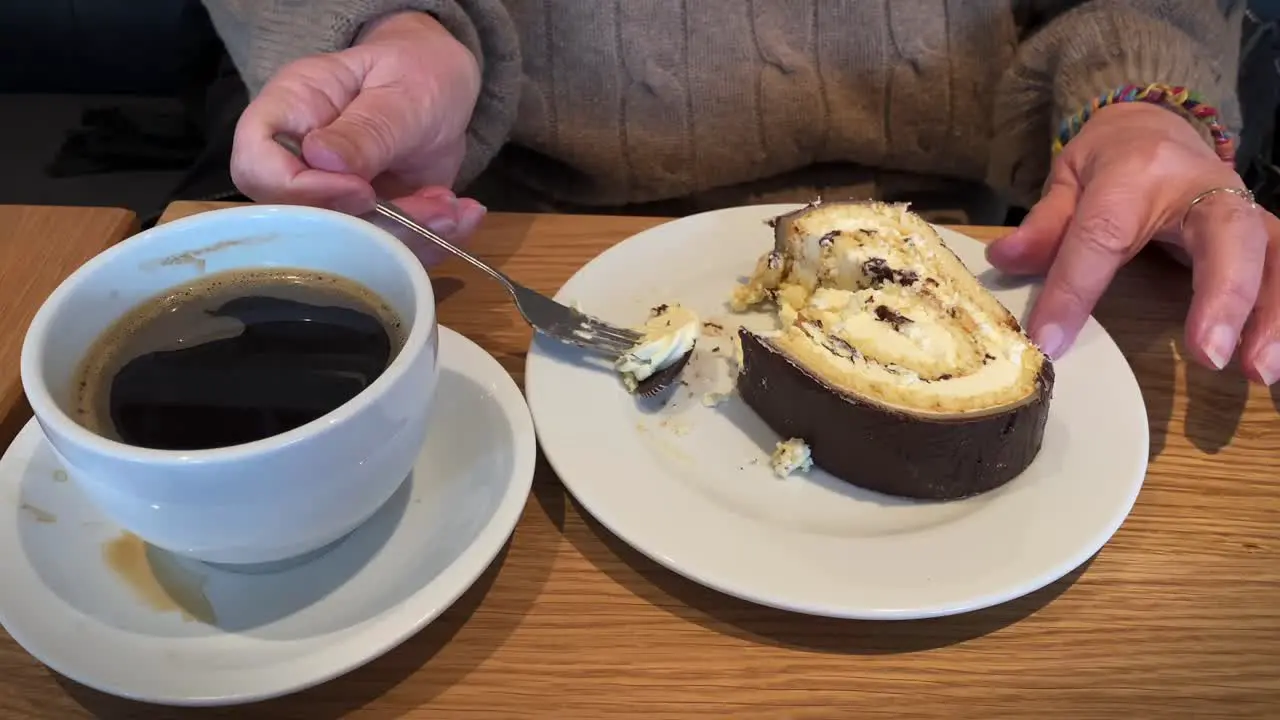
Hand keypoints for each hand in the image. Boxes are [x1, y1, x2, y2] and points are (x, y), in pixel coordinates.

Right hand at [230, 11, 486, 256]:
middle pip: (303, 222)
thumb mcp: (401, 91)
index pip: (256, 167)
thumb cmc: (414, 71)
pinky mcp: (366, 224)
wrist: (442, 87)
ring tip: (454, 211)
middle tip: (435, 209)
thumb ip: (367, 129)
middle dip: (373, 228)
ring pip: (349, 248)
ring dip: (409, 239)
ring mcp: (331, 199)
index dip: (301, 192)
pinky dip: (428, 245)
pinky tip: (461, 218)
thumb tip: (322, 159)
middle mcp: (298, 163)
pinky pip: (385, 252)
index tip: (362, 191)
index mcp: (288, 112)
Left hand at [986, 102, 1276, 382]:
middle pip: (1227, 234)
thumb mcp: (1070, 179)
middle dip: (1223, 296)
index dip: (1075, 289)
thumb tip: (1004, 260)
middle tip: (1208, 354)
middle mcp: (1204, 187)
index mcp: (1139, 171)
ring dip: (1271, 316)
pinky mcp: (1263, 233)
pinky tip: (1272, 360)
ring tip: (1258, 372)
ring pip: (1274, 255)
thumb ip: (1044, 224)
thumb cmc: (1112, 161)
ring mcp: (1242, 210)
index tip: (1052, 339)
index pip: (1104, 233)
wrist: (1159, 127)